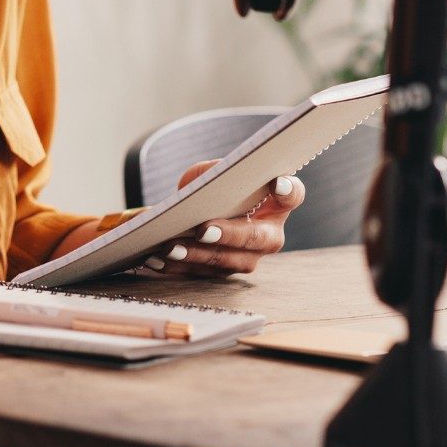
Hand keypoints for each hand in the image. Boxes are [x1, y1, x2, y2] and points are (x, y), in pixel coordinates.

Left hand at [139, 163, 305, 278]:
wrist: (196, 211)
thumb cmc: (212, 187)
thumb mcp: (211, 173)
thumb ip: (214, 172)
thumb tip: (207, 183)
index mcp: (276, 203)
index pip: (293, 194)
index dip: (287, 190)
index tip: (277, 184)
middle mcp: (269, 234)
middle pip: (257, 238)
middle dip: (229, 235)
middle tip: (204, 230)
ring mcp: (248, 258)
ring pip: (227, 261)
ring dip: (196, 255)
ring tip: (169, 247)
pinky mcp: (223, 273)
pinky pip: (201, 273)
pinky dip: (175, 267)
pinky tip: (154, 259)